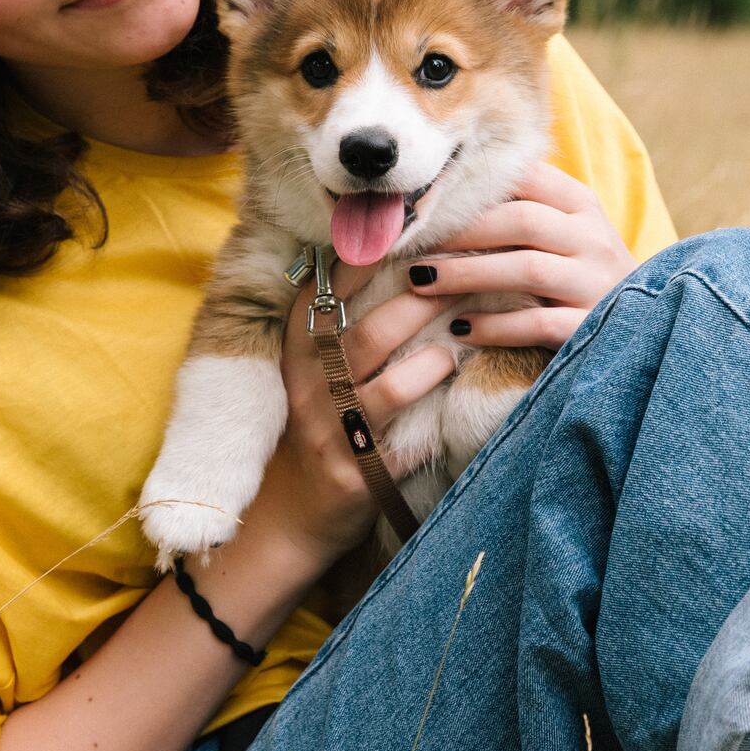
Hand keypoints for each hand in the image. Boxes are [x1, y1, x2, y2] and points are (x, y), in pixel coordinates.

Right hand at [243, 259, 457, 569]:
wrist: (285, 515)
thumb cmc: (312, 424)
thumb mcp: (308, 369)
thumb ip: (334, 319)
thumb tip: (378, 254)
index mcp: (295, 354)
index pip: (326, 296)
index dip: (367, 263)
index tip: (412, 236)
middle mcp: (308, 391)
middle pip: (367, 335)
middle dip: (418, 302)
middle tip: (462, 276)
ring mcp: (331, 436)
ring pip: (389, 389)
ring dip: (433, 361)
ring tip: (464, 339)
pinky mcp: (356, 478)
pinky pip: (405, 449)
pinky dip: (437, 424)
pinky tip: (462, 401)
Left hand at [403, 162, 633, 349]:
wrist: (646, 327)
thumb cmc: (582, 273)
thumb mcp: (565, 232)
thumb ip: (523, 208)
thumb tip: (449, 190)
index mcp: (582, 205)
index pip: (528, 178)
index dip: (475, 184)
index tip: (426, 197)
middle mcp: (593, 238)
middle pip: (521, 221)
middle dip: (461, 231)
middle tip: (412, 244)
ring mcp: (596, 283)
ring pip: (526, 269)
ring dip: (467, 275)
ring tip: (422, 282)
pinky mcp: (591, 327)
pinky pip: (537, 323)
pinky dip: (495, 326)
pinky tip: (461, 329)